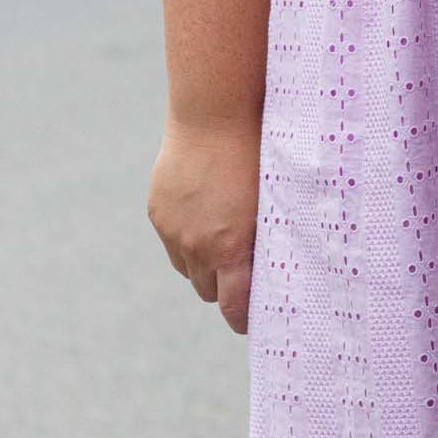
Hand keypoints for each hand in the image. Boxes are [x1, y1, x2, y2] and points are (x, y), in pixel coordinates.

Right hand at [146, 119, 261, 335]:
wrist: (214, 116)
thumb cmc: (257, 156)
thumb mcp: (271, 204)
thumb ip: (267, 243)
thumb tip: (278, 272)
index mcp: (230, 248)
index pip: (233, 308)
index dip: (242, 319)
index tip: (253, 321)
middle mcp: (197, 246)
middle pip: (208, 292)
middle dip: (224, 288)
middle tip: (243, 274)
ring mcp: (174, 231)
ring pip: (188, 270)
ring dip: (203, 265)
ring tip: (223, 242)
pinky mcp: (159, 213)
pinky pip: (173, 244)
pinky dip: (186, 240)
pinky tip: (205, 217)